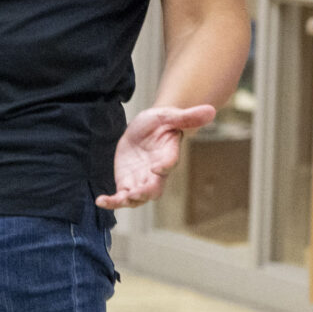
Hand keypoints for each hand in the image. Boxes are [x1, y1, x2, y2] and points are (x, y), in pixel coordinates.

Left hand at [98, 104, 214, 208]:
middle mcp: (156, 172)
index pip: (169, 163)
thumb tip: (212, 110)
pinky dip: (112, 201)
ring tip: (118, 200)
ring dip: (128, 200)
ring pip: (138, 197)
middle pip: (154, 188)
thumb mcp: (170, 115)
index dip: (165, 166)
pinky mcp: (127, 182)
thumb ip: (187, 117)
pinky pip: (120, 196)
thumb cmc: (161, 122)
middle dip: (146, 191)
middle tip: (136, 192)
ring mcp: (141, 179)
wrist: (146, 128)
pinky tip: (100, 201)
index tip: (158, 167)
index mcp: (168, 155)